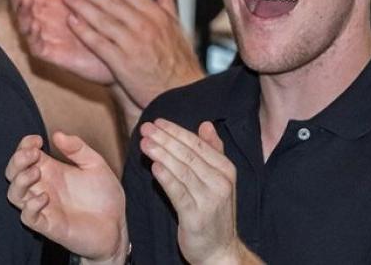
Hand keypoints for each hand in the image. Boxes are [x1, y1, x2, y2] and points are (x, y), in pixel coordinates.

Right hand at [5, 132, 127, 262]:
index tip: (38, 140)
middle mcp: (43, 187)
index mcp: (51, 170)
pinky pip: (27, 217)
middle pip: (13, 173)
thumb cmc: (104, 197)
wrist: (117, 226)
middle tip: (33, 153)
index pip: (25, 155)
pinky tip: (45, 198)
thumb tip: (57, 134)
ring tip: (36, 172)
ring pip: (14, 194)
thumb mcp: (96, 165)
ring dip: (20, 181)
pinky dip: (31, 206)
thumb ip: (78, 148)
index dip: (25, 145)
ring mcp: (44, 207)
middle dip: (17, 160)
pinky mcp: (49, 225)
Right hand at [12, 0, 112, 84]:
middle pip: (23, 5)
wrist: (121, 52)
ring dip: (22, 12)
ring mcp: (47, 37)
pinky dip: (33, 36)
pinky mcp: (53, 54)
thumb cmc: (105, 21)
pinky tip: (34, 25)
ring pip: (26, 24)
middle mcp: (45, 19)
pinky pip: (38, 46)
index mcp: (51, 3)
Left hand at [64, 0, 202, 106]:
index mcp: (158, 15)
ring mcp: (134, 45)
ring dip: (82, 6)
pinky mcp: (124, 64)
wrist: (181, 95)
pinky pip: (100, 44)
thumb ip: (168, 5)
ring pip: (103, 20)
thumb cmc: (179, 63)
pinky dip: (85, 32)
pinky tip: (72, 22)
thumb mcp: (178, 30)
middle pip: (112, 1)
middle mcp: (146, 26)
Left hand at [141, 119, 250, 264]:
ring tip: (144, 143)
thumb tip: (206, 124)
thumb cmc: (214, 211)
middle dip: (165, 139)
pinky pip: (179, 193)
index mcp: (226, 169)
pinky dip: (166, 179)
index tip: (156, 122)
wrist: (219, 249)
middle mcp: (220, 182)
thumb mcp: (219, 179)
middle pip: (188, 155)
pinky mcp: (196, 217)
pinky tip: (154, 167)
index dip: (176, 131)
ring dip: (162, 154)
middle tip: (145, 128)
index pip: (198, 144)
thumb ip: (213, 151)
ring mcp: (210, 200)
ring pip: (182, 171)